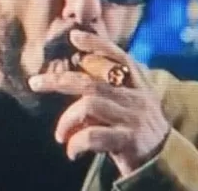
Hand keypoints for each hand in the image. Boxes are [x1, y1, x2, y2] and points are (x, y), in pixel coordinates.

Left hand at [28, 30, 169, 175]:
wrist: (162, 160)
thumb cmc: (137, 127)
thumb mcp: (130, 101)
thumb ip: (109, 86)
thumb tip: (74, 71)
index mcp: (137, 82)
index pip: (117, 55)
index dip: (96, 44)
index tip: (74, 36)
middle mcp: (135, 96)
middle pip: (91, 81)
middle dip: (58, 80)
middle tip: (35, 83)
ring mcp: (132, 117)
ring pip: (88, 105)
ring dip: (66, 121)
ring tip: (60, 135)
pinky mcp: (128, 140)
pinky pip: (92, 135)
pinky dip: (75, 142)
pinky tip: (71, 150)